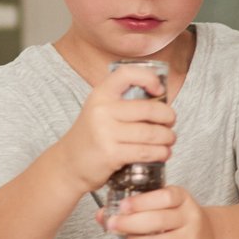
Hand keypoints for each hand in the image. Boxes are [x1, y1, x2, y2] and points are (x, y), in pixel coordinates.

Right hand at [58, 63, 174, 191]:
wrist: (68, 164)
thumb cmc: (91, 137)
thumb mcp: (99, 110)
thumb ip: (122, 102)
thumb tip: (161, 101)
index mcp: (100, 94)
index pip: (126, 74)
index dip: (148, 77)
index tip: (159, 90)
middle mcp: (102, 110)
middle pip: (149, 109)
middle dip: (168, 117)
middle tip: (170, 122)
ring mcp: (105, 132)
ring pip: (151, 133)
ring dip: (167, 138)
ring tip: (169, 140)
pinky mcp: (111, 153)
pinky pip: (145, 151)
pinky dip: (161, 153)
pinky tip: (163, 153)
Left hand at [97, 185, 214, 238]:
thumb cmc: (180, 217)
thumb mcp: (165, 204)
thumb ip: (136, 206)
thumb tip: (102, 213)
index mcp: (183, 199)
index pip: (165, 197)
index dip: (142, 202)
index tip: (123, 205)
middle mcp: (189, 218)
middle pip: (159, 221)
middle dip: (131, 223)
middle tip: (112, 223)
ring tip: (118, 236)